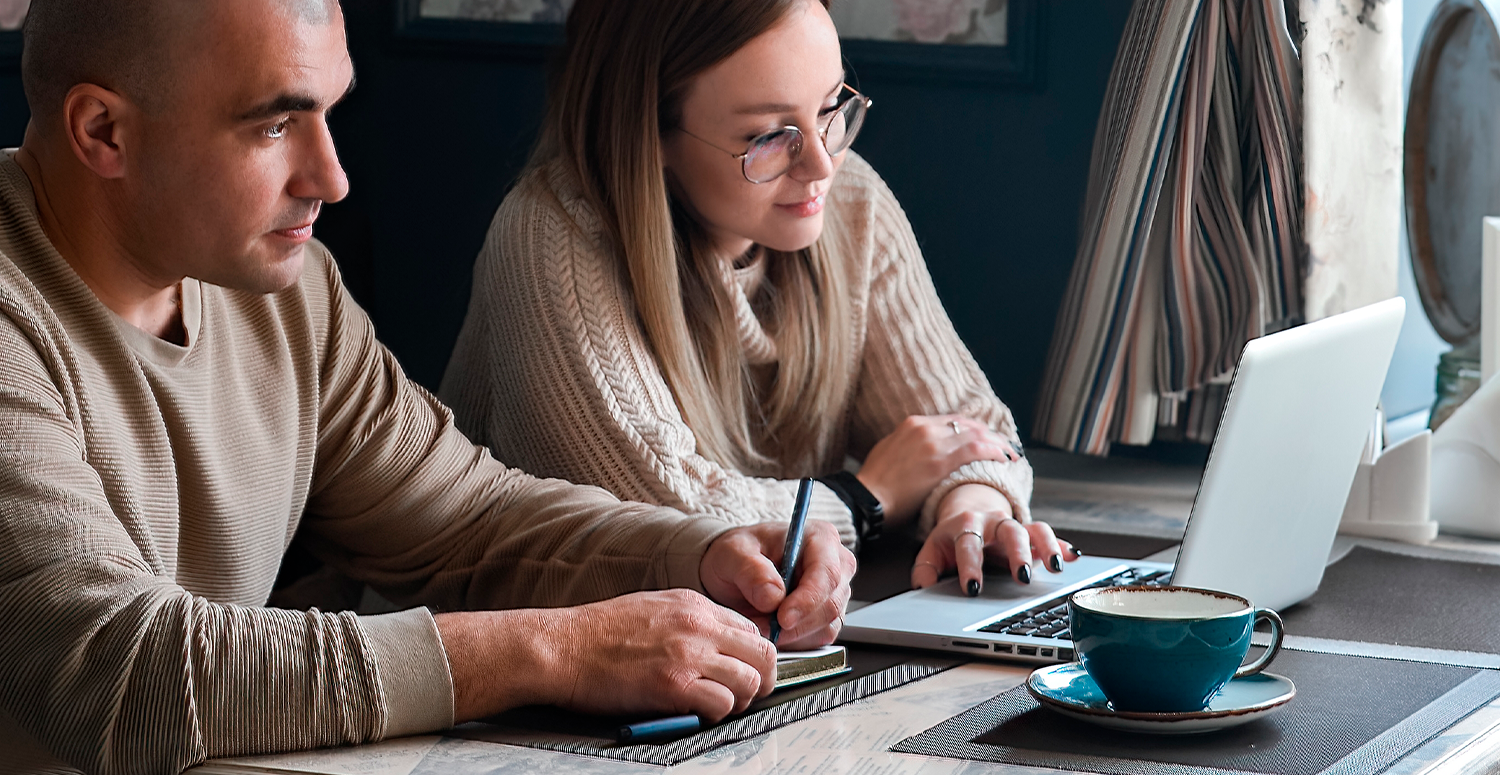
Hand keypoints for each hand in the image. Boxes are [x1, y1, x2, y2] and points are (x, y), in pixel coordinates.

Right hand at [438, 590, 776, 723]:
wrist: (562, 646)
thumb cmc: (598, 633)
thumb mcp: (653, 608)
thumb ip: (689, 621)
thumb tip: (715, 643)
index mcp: (694, 604)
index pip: (751, 629)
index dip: (752, 656)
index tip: (743, 671)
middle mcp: (698, 624)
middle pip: (763, 654)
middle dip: (761, 679)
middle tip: (745, 695)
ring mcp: (688, 654)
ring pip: (750, 682)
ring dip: (739, 700)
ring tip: (715, 705)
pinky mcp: (674, 685)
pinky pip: (722, 705)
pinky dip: (715, 714)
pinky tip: (695, 712)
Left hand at [699, 521, 855, 649]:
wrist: (734, 570)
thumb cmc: (739, 554)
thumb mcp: (732, 553)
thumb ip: (751, 571)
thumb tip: (774, 596)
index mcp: (820, 538)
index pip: (827, 573)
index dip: (807, 600)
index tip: (782, 618)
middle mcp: (836, 564)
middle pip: (831, 604)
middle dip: (796, 623)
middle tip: (762, 625)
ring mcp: (836, 592)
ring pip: (826, 625)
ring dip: (792, 633)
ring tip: (761, 621)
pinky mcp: (829, 617)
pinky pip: (818, 639)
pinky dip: (793, 640)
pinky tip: (772, 626)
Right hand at [856, 415, 1021, 524]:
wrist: (865, 498)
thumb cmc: (876, 486)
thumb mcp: (890, 453)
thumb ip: (910, 448)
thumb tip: (924, 455)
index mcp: (912, 424)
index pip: (953, 421)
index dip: (974, 430)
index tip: (986, 439)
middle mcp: (924, 427)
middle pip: (967, 424)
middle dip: (989, 434)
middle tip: (1004, 446)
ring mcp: (932, 441)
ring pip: (976, 433)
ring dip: (997, 442)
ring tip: (1011, 452)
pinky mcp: (938, 460)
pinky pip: (975, 449)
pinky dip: (994, 450)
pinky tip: (1005, 458)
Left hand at [910, 484, 1078, 592]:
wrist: (968, 515)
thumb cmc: (951, 539)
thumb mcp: (933, 552)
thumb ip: (926, 570)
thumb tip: (922, 589)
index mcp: (965, 526)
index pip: (968, 545)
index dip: (970, 566)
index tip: (973, 588)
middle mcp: (993, 522)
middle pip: (1008, 532)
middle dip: (1016, 554)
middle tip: (1023, 577)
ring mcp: (1014, 526)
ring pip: (1034, 530)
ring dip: (1046, 547)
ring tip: (1055, 567)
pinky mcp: (1031, 533)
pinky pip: (1049, 536)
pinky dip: (1062, 546)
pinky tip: (1073, 556)